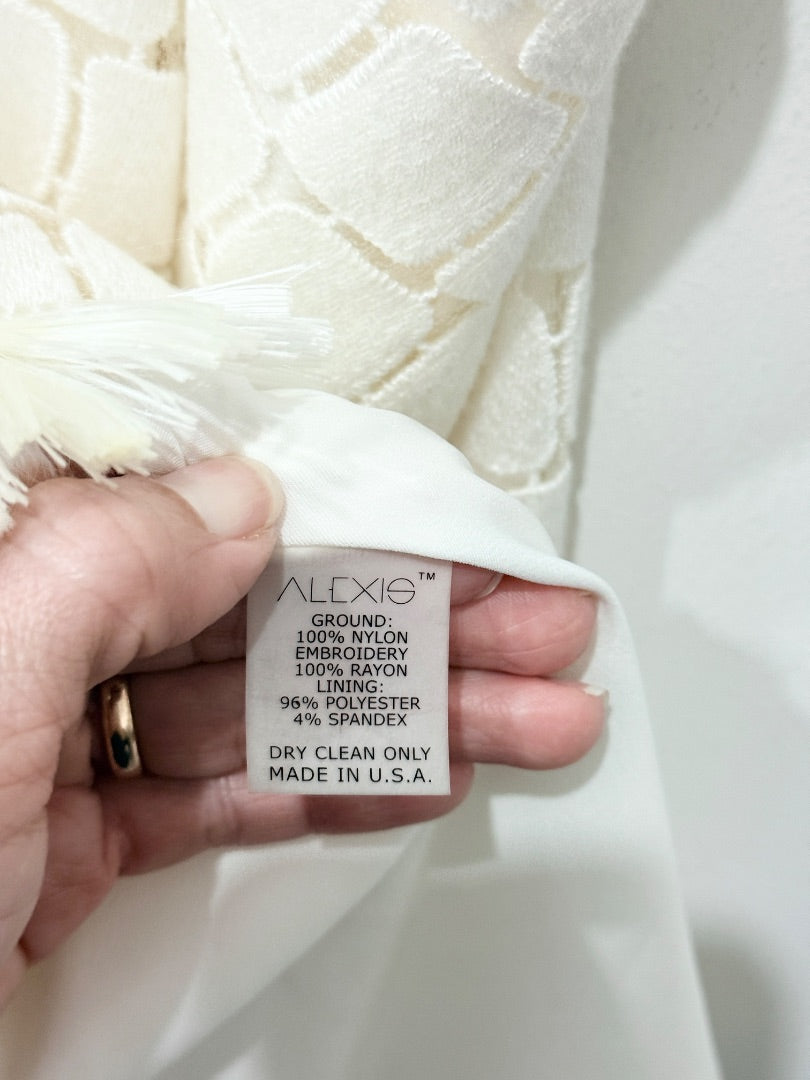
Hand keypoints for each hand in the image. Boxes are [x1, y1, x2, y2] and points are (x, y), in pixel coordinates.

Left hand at [0, 458, 601, 1006]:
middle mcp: (12, 640)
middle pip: (241, 600)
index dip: (328, 504)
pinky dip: (326, 785)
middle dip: (406, 616)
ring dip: (401, 712)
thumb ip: (93, 569)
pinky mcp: (74, 838)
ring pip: (253, 703)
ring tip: (533, 714)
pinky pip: (220, 793)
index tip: (442, 530)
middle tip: (537, 625)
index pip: (177, 498)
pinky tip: (424, 774)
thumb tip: (239, 495)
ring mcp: (46, 742)